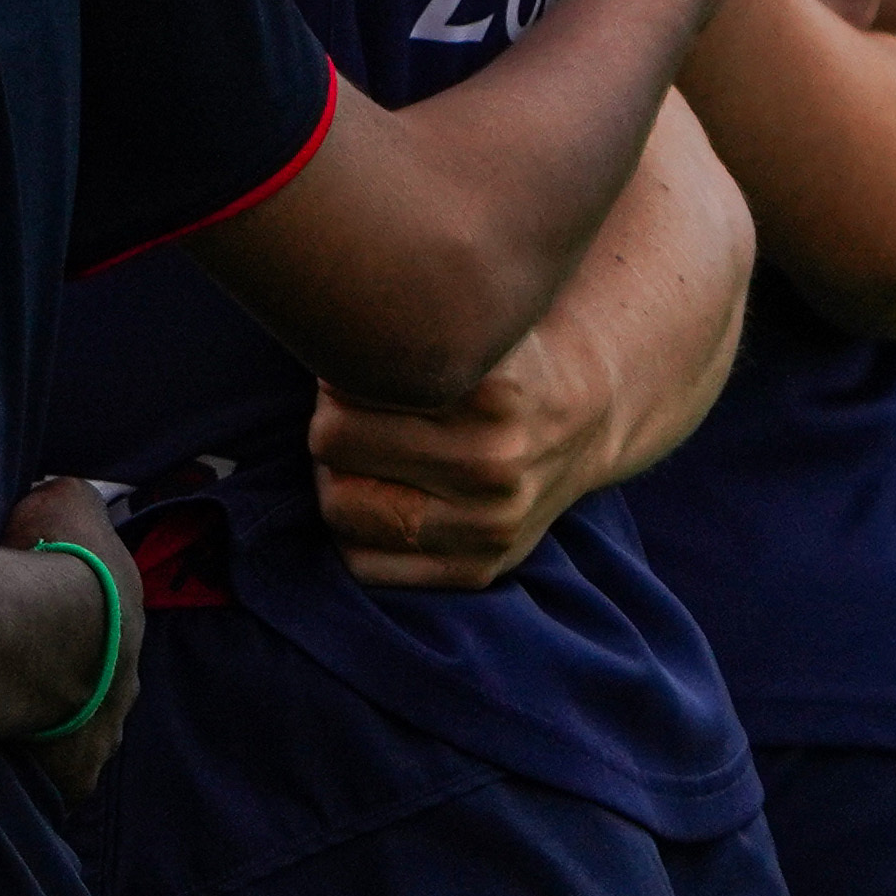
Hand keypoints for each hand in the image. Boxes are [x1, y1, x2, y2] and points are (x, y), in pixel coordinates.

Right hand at [3, 477, 138, 803]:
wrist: (35, 629)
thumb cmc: (50, 561)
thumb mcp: (65, 500)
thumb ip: (71, 502)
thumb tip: (65, 495)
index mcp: (127, 622)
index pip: (104, 624)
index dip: (67, 617)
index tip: (32, 611)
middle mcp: (126, 685)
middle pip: (97, 685)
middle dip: (64, 676)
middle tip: (15, 661)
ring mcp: (104, 736)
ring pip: (80, 734)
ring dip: (48, 723)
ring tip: (0, 705)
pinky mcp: (75, 774)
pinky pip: (56, 775)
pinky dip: (34, 766)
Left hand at [309, 334, 612, 587]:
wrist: (584, 420)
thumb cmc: (497, 360)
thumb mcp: (463, 328)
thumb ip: (397, 331)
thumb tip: (310, 329)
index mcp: (489, 394)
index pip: (343, 390)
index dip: (333, 374)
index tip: (350, 363)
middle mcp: (493, 464)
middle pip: (330, 442)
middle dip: (328, 418)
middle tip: (348, 407)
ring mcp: (490, 525)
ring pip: (339, 506)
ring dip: (334, 474)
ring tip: (361, 450)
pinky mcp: (480, 568)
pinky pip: (365, 563)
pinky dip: (354, 529)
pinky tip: (377, 493)